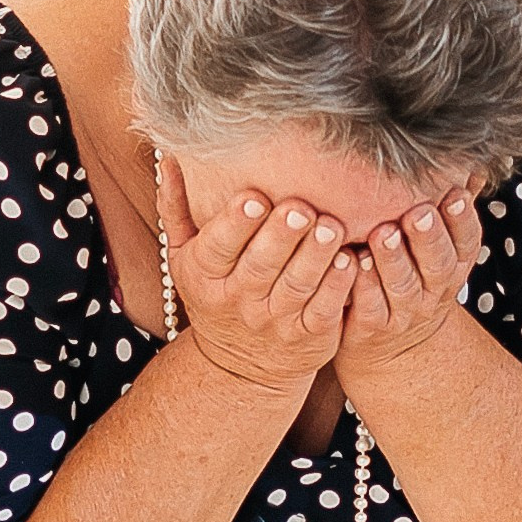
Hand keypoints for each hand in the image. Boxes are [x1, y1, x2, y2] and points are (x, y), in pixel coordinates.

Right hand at [156, 159, 356, 394]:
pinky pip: (325, 309)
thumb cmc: (215, 294)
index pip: (219, 246)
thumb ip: (175, 207)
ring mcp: (276, 320)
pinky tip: (351, 260)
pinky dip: (339, 285)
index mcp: (205, 275)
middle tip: (301, 208)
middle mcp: (239, 299)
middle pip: (261, 264)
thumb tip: (170, 155)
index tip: (254, 197)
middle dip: (281, 235)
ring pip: (297, 284)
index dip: (236, 224)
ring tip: (332, 226)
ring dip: (316, 255)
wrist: (239, 366)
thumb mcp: (183, 257)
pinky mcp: (310, 335)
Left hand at [335, 181, 484, 397]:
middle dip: (428, 237)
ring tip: (382, 234)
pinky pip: (368, 306)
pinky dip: (361, 284)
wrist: (390, 345)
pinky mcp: (372, 327)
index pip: (466, 243)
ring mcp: (404, 312)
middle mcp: (434, 291)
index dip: (462, 221)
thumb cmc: (411, 277)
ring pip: (402, 286)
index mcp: (453, 267)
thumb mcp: (437, 250)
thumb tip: (473, 165)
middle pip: (438, 264)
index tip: (454, 194)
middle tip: (417, 212)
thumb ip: (448, 211)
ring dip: (393, 259)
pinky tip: (352, 261)